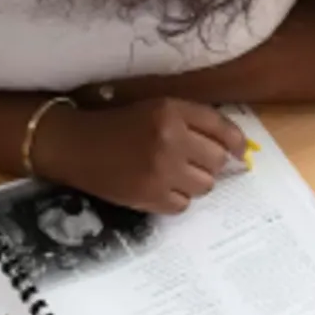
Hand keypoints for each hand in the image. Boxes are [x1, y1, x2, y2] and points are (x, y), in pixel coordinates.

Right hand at [35, 99, 247, 213]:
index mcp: (171, 111)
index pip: (221, 128)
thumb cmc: (117, 125)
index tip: (239, 151)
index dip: (236, 142)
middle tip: (189, 162)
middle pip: (216, 160)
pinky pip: (183, 205)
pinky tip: (159, 188)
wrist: (75, 146)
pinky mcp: (149, 196)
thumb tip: (232, 147)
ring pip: (204, 186)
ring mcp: (160, 170)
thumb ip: (191, 121)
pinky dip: (176, 199)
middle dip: (207, 163)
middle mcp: (170, 139)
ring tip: (172, 175)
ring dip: (193, 183)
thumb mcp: (154, 108)